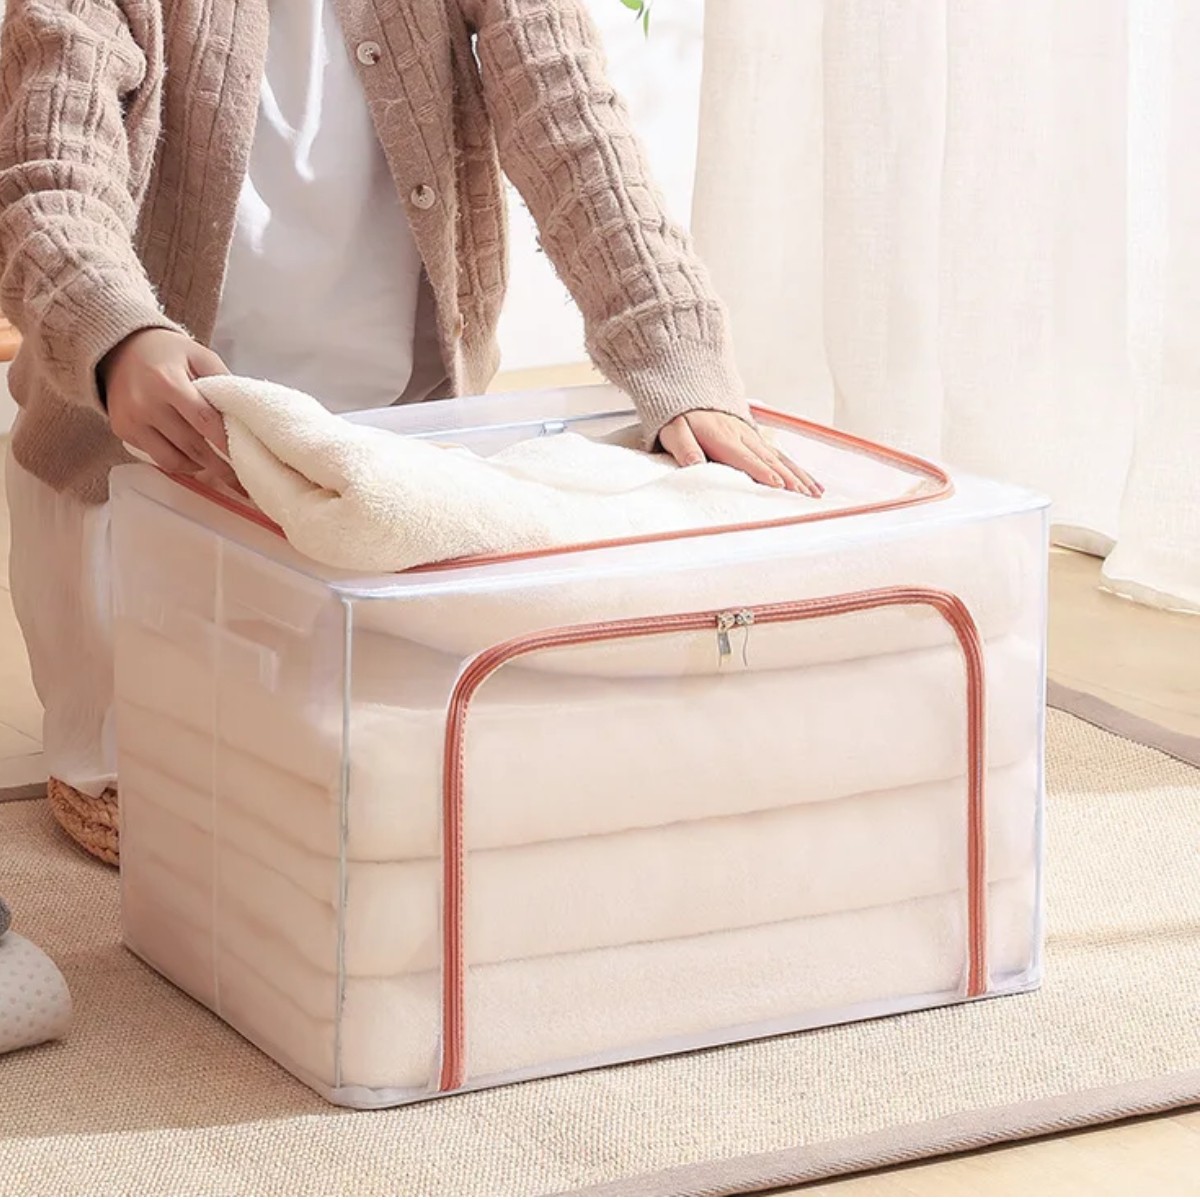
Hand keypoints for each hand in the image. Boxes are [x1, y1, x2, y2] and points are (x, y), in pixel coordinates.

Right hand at [101, 328, 236, 486]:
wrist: (118, 349)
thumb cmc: (167, 353)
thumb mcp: (198, 355)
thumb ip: (222, 380)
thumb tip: (245, 413)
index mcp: (168, 382)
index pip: (204, 421)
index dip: (226, 443)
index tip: (246, 458)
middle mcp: (146, 404)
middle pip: (191, 445)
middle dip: (219, 466)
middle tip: (239, 479)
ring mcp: (132, 420)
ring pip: (173, 460)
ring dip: (199, 468)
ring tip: (216, 467)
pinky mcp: (123, 431)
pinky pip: (157, 457)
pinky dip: (178, 461)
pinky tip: (192, 457)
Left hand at [660, 411, 822, 496]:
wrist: (690, 389)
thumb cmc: (679, 416)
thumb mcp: (673, 430)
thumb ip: (684, 447)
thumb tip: (693, 464)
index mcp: (722, 436)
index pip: (745, 457)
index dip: (761, 471)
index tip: (777, 485)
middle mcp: (742, 436)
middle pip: (769, 460)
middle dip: (788, 478)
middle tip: (802, 496)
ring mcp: (753, 437)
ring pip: (780, 458)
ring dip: (799, 476)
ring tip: (814, 493)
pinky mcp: (757, 439)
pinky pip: (781, 456)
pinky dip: (798, 470)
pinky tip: (811, 483)